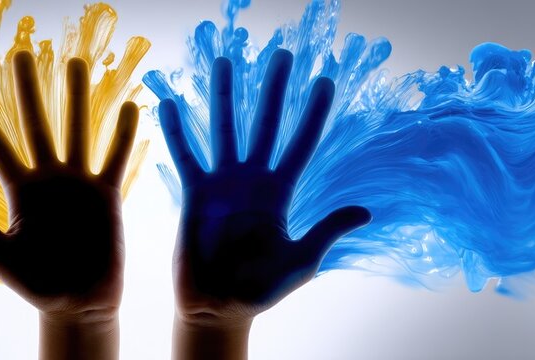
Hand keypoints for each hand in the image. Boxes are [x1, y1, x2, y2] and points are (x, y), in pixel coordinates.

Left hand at [0, 51, 137, 358]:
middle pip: (35, 124)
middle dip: (28, 90)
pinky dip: (123, 134)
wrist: (80, 304)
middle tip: (21, 54)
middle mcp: (48, 179)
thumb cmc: (36, 286)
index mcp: (18, 190)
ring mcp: (78, 183)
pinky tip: (129, 106)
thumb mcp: (0, 255)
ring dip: (77, 97)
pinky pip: (115, 157)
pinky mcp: (107, 195)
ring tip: (75, 62)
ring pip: (77, 130)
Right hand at [160, 49, 370, 358]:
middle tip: (282, 54)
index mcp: (281, 192)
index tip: (325, 80)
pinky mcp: (194, 193)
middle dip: (275, 89)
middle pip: (266, 124)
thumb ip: (327, 230)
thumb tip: (365, 210)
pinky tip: (169, 102)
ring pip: (224, 129)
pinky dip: (176, 131)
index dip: (314, 113)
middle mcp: (253, 180)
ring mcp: (223, 184)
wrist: (219, 305)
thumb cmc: (263, 289)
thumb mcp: (302, 260)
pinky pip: (185, 155)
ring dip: (225, 95)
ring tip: (224, 61)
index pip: (302, 144)